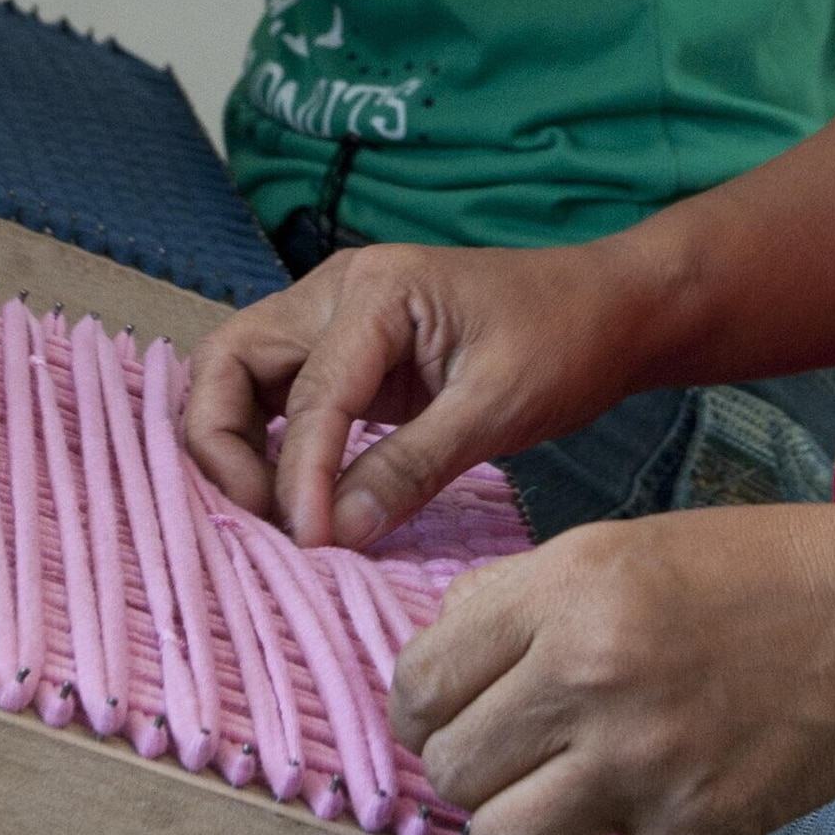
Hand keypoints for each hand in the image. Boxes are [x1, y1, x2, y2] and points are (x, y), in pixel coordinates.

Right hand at [182, 237, 667, 545]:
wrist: (610, 309)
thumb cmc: (565, 341)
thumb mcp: (497, 409)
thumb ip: (411, 467)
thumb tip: (334, 533)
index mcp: (377, 290)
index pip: (308, 394)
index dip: (300, 476)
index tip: (309, 543)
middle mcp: (336, 292)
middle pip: (228, 363)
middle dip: (224, 446)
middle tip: (265, 522)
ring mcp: (334, 319)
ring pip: (238, 377)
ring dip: (236, 446)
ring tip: (272, 517)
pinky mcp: (347, 353)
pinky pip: (277, 395)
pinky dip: (268, 444)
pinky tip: (292, 497)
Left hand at [397, 500, 834, 834]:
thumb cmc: (756, 572)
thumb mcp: (620, 547)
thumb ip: (523, 598)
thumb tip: (440, 655)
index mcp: (564, 592)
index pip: (422, 679)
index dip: (420, 712)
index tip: (446, 724)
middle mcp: (590, 673)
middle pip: (452, 772)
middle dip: (466, 783)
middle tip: (502, 777)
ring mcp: (644, 757)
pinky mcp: (700, 824)